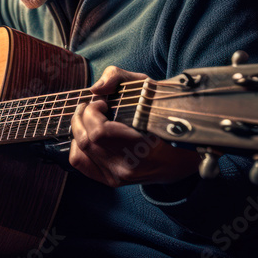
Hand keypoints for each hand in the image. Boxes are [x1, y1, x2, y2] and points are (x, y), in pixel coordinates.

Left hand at [69, 66, 200, 186]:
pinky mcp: (112, 180)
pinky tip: (86, 135)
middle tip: (89, 107)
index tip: (101, 102)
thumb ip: (117, 77)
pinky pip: (80, 163)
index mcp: (142, 145)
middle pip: (86, 140)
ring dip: (78, 129)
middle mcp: (128, 165)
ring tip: (86, 118)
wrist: (179, 154)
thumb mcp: (146, 87)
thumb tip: (95, 89)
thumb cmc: (163, 115)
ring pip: (80, 152)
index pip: (99, 132)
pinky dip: (77, 146)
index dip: (92, 112)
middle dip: (81, 117)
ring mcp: (119, 176)